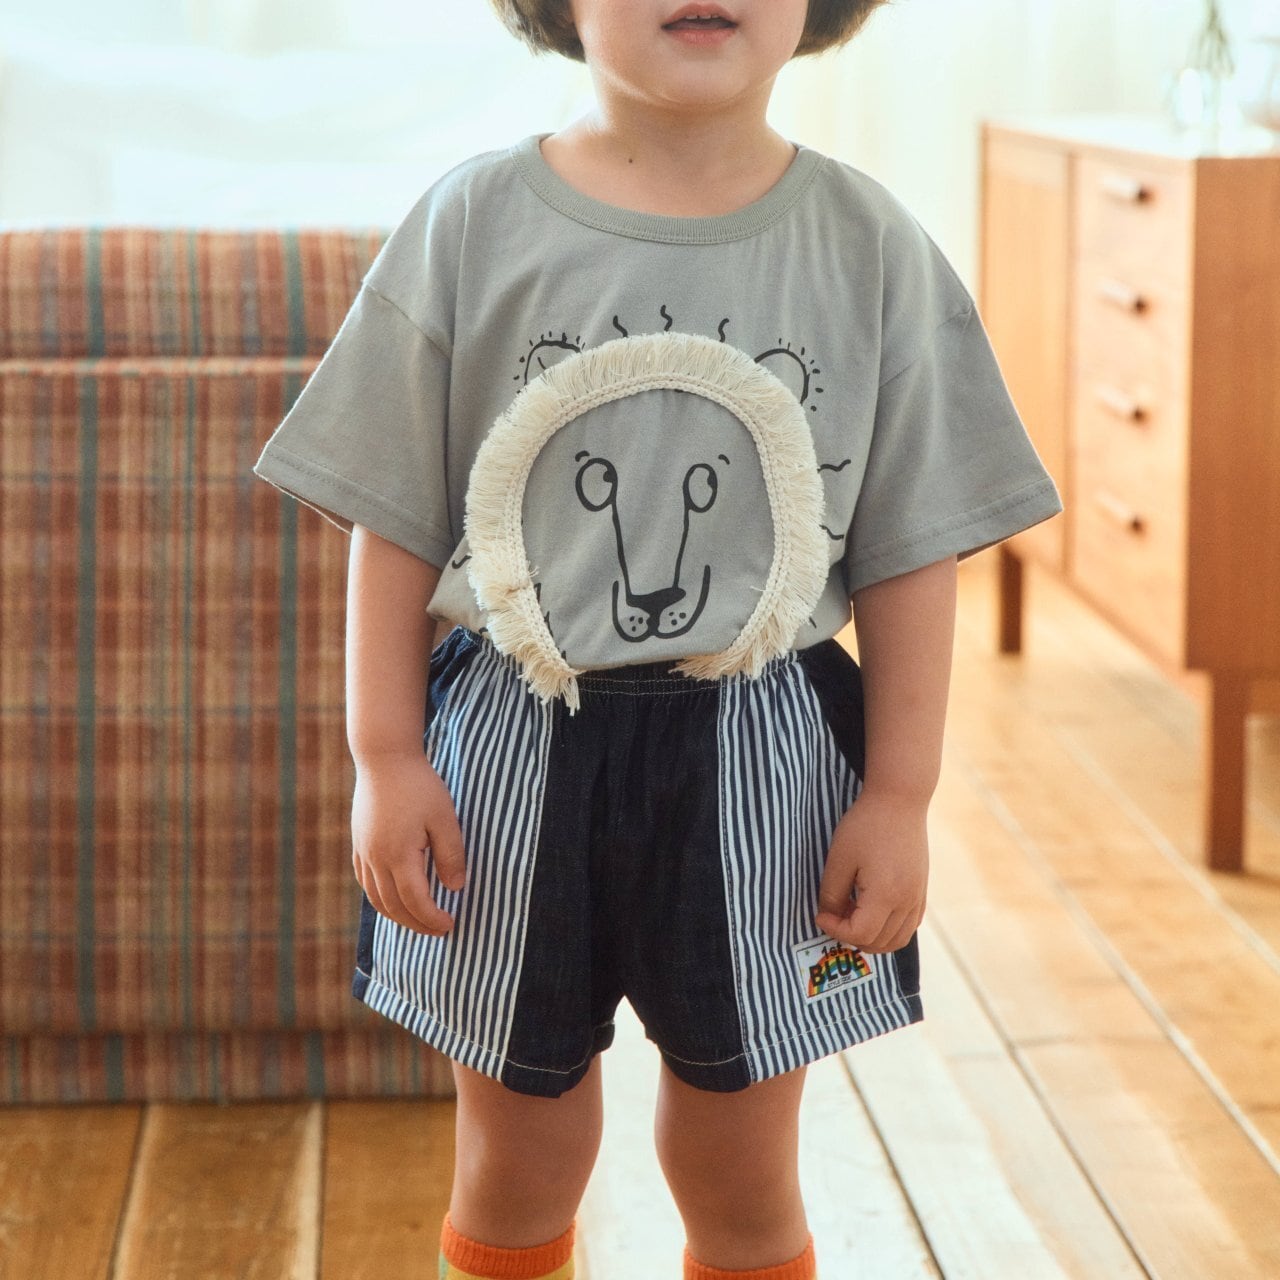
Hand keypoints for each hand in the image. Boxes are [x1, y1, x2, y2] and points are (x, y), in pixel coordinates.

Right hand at [351, 752, 465, 935]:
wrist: (384, 758)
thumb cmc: (419, 785)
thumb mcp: (444, 818)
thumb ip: (451, 854)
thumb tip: (455, 888)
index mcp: (399, 855)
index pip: (415, 901)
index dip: (432, 918)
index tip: (450, 924)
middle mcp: (376, 859)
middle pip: (393, 906)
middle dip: (416, 924)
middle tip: (438, 930)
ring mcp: (363, 851)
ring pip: (376, 897)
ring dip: (396, 915)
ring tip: (417, 921)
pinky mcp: (358, 842)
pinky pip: (364, 880)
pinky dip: (378, 897)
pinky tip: (391, 899)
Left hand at [815, 788, 928, 953]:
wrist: (899, 801)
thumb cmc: (865, 825)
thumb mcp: (839, 858)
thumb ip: (832, 893)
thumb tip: (829, 916)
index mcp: (885, 894)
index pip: (859, 933)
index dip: (835, 929)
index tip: (821, 914)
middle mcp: (907, 902)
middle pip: (879, 943)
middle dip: (851, 936)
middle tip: (834, 915)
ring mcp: (918, 897)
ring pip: (897, 940)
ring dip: (872, 939)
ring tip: (851, 915)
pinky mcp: (922, 891)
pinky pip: (909, 926)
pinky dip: (890, 930)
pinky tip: (871, 912)